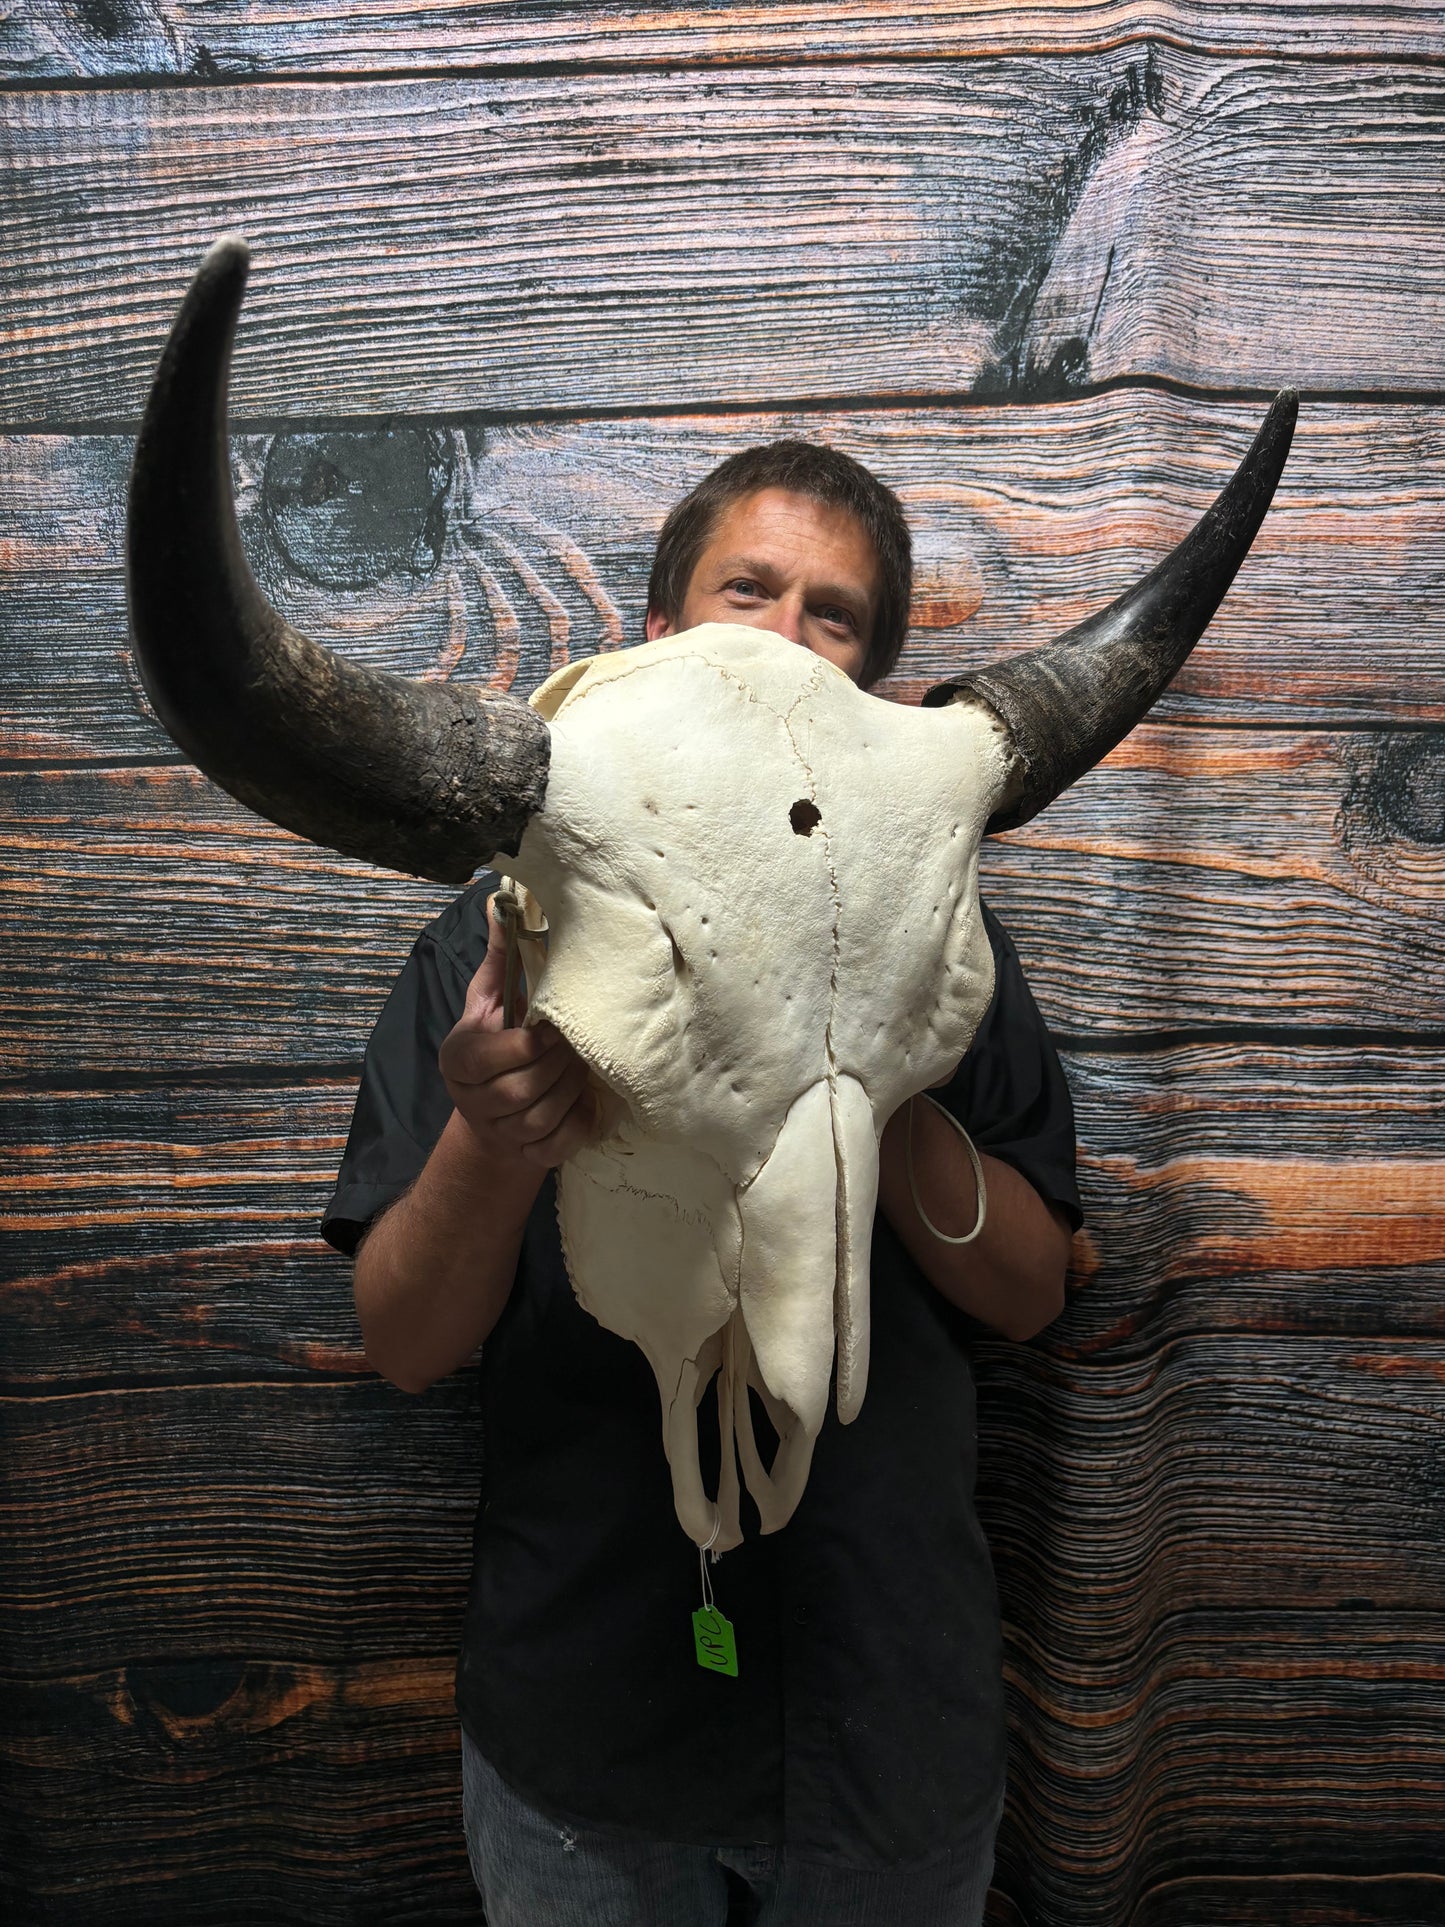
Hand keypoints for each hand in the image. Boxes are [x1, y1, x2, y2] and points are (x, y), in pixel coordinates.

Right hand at [437, 895, 595, 1168]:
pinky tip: (586, 1104)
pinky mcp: (527, 1157)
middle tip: (581, 1045)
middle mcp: (473, 1101)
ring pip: (545, 1117)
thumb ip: (499, 957)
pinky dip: (578, 1125)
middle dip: (562, 1064)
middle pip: (528, 1086)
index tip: (558, 1025)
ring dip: (573, 1091)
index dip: (538, 1040)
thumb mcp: (489, 1000)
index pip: (504, 1053)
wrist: (491, 1114)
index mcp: (460, 1059)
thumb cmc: (495, 1042)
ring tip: (584, 1069)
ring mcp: (500, 1134)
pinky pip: (559, 1145)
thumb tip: (501, 902)